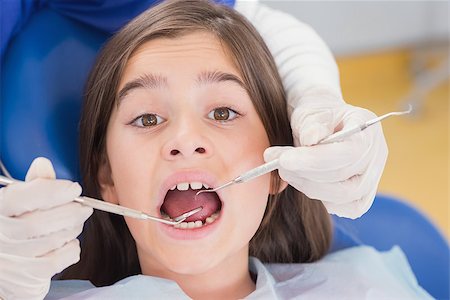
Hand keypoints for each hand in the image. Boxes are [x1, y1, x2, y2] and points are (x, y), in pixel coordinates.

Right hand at [0, 157, 92, 299]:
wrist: (6, 264)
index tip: (74, 189)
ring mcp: (10, 259)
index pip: (23, 197)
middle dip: (70, 213)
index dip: (53, 191)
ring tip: (77, 222)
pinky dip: (71, 249)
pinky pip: (56, 261)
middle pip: (40, 222)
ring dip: (72, 229)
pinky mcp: (25, 278)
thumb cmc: (16, 226)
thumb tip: (44, 164)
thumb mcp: (19, 201)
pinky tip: (70, 243)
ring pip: (51, 241)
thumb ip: (34, 184)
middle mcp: (0, 235)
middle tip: (85, 208)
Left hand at [264, 99, 387, 218]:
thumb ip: (311, 123)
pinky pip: (341, 207)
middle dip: (305, 174)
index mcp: (367, 129)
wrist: (321, 125)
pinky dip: (317, 196)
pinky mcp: (361, 196)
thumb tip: (312, 139)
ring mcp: (371, 178)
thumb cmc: (315, 116)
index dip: (315, 160)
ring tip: (284, 169)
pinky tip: (301, 179)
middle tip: (276, 162)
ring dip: (307, 185)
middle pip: (345, 179)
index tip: (283, 159)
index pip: (349, 153)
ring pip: (343, 197)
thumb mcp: (310, 111)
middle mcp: (376, 156)